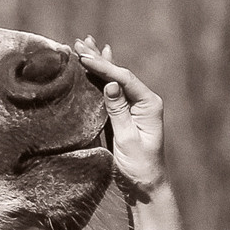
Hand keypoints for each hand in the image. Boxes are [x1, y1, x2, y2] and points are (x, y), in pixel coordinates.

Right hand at [73, 38, 163, 199]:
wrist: (145, 187)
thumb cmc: (139, 167)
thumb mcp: (127, 140)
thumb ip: (118, 112)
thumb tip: (109, 85)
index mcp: (149, 105)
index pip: (123, 79)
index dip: (103, 66)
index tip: (84, 57)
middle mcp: (143, 102)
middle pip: (119, 74)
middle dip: (99, 58)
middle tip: (80, 42)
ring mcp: (134, 107)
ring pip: (114, 79)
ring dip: (99, 63)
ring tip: (84, 44)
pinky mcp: (124, 115)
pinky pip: (111, 92)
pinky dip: (101, 77)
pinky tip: (99, 62)